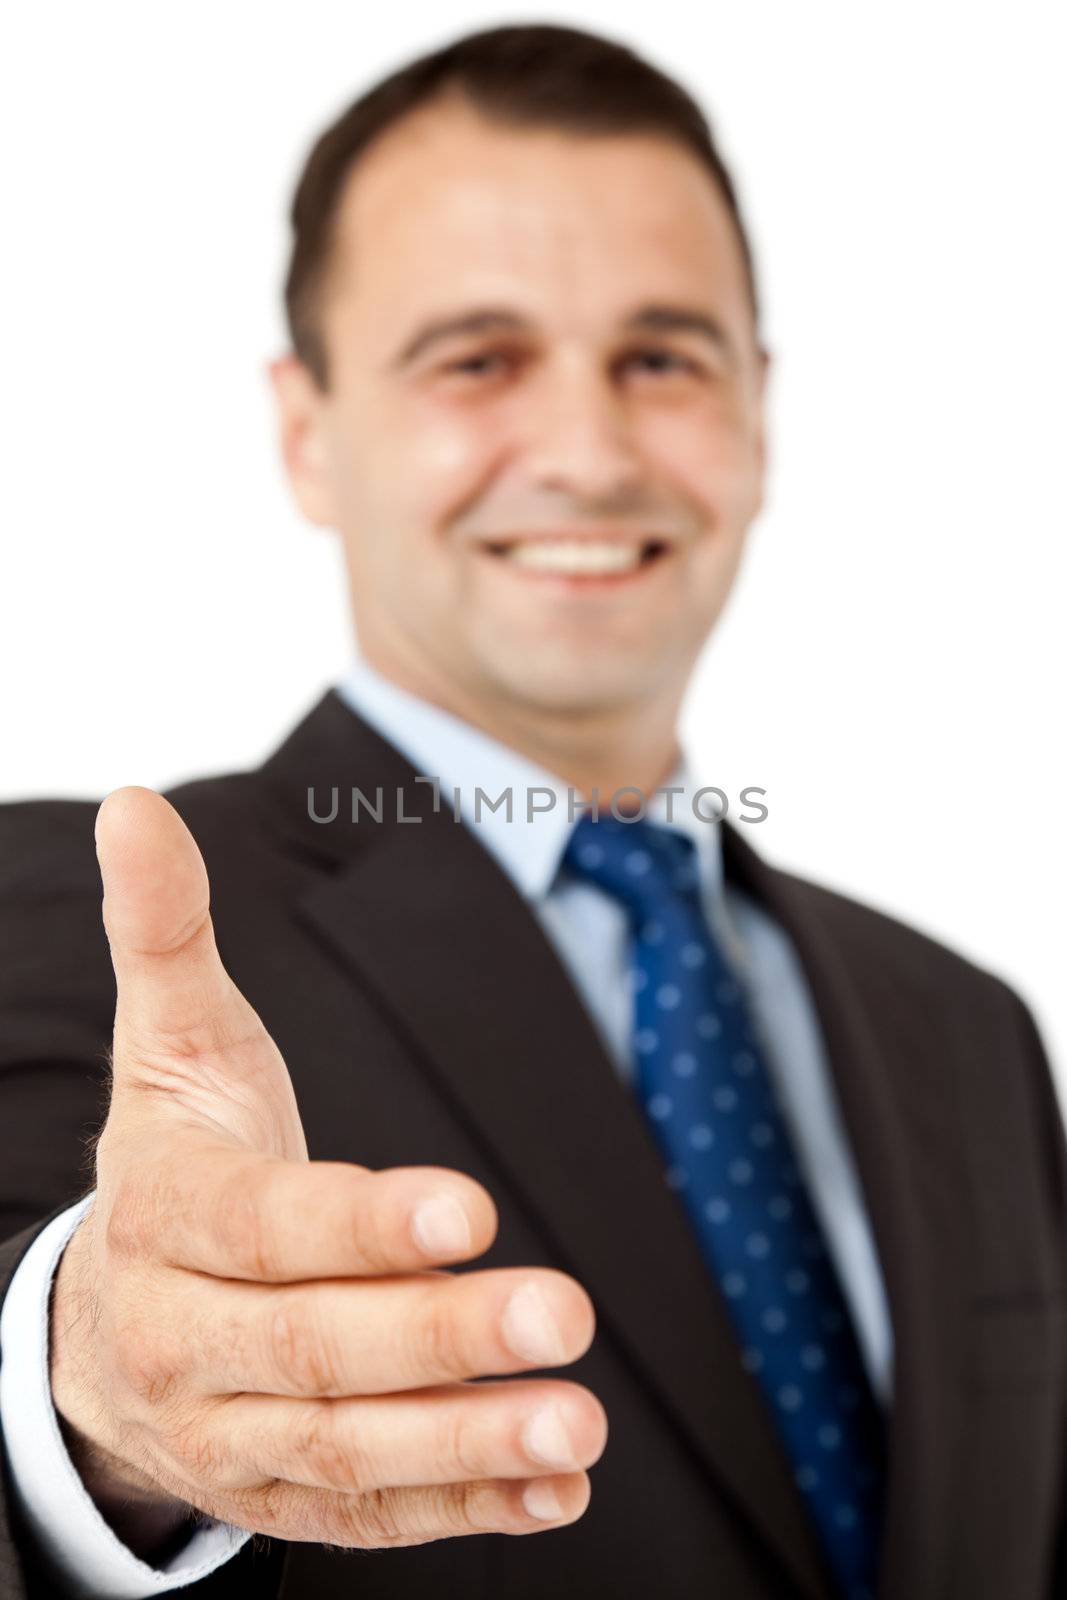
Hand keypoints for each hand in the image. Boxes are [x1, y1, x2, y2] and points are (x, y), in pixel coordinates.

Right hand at [50, 786, 604, 1550]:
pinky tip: (556, 1486)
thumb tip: (138, 803)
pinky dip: (465, 1506)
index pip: (263, 1228)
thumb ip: (165, 931)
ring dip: (465, 1439)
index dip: (360, 1223)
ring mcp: (231, 1434)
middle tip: (562, 1313)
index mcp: (166, 1219)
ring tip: (575, 1422)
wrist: (106, 1323)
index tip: (469, 1208)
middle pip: (313, 1349)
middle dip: (438, 1335)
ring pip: (347, 1451)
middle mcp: (185, 1342)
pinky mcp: (285, 1494)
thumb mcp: (170, 1043)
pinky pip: (371, 1515)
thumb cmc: (177, 1157)